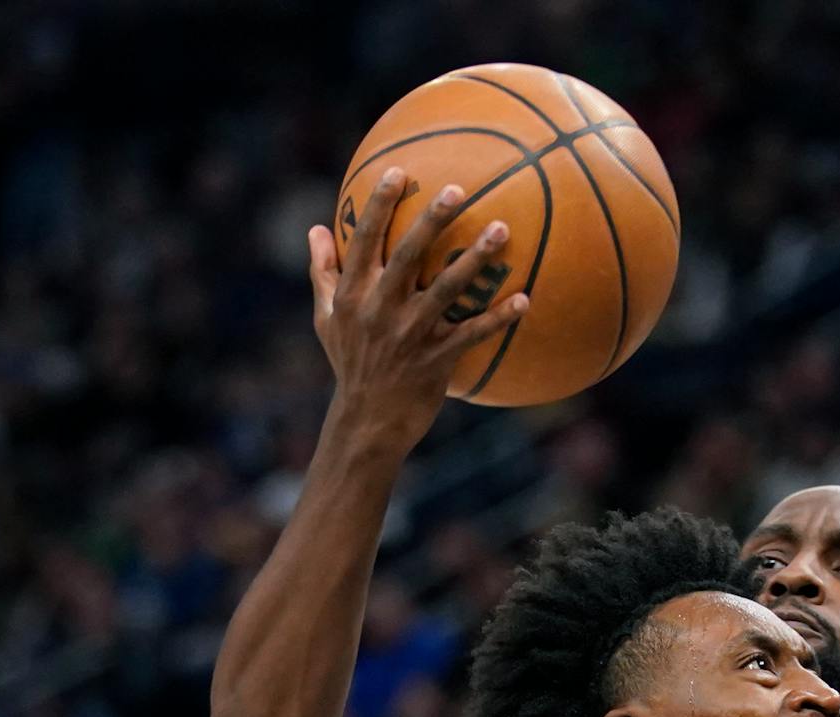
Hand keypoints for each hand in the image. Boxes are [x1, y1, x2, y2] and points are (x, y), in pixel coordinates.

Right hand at [306, 168, 527, 456]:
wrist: (368, 420)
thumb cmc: (350, 362)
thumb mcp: (327, 318)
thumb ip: (323, 272)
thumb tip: (315, 228)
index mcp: (353, 294)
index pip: (364, 241)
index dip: (379, 206)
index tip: (398, 172)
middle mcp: (380, 309)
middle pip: (408, 256)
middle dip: (431, 221)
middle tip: (457, 190)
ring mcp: (410, 334)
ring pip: (447, 289)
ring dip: (475, 259)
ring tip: (501, 229)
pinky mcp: (436, 359)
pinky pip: (472, 333)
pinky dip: (498, 318)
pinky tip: (525, 300)